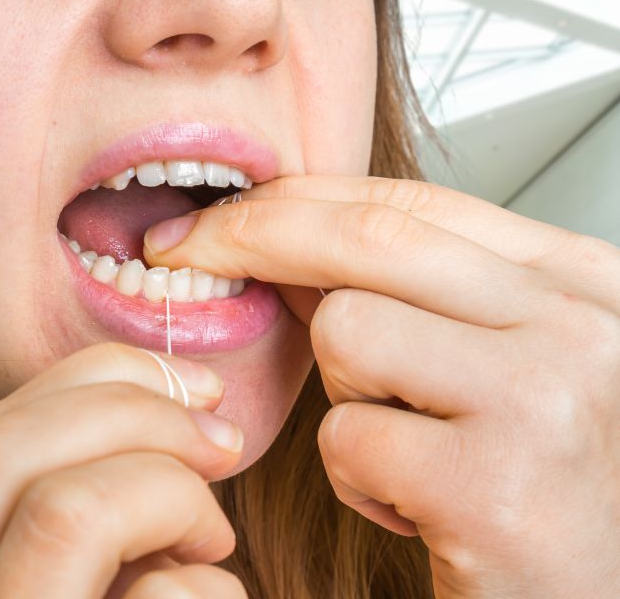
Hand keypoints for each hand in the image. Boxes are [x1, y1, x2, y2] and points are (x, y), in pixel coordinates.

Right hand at [0, 342, 247, 598]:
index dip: (92, 383)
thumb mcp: (62, 576)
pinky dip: (205, 590)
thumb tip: (165, 411)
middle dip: (129, 409)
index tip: (187, 387)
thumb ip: (71, 509)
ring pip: (62, 509)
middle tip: (220, 434)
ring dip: (168, 494)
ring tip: (213, 540)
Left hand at [144, 175, 619, 596]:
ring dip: (344, 397)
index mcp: (581, 282)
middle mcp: (576, 323)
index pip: (413, 201)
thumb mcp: (505, 365)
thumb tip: (286, 245)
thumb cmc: (554, 492)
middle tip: (180, 251)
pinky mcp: (491, 484)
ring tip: (406, 451)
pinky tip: (419, 511)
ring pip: (344, 331)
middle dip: (249, 234)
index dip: (298, 200)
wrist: (607, 598)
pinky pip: (345, 436)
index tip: (220, 214)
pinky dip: (356, 479)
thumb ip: (413, 298)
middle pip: (367, 236)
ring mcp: (540, 397)